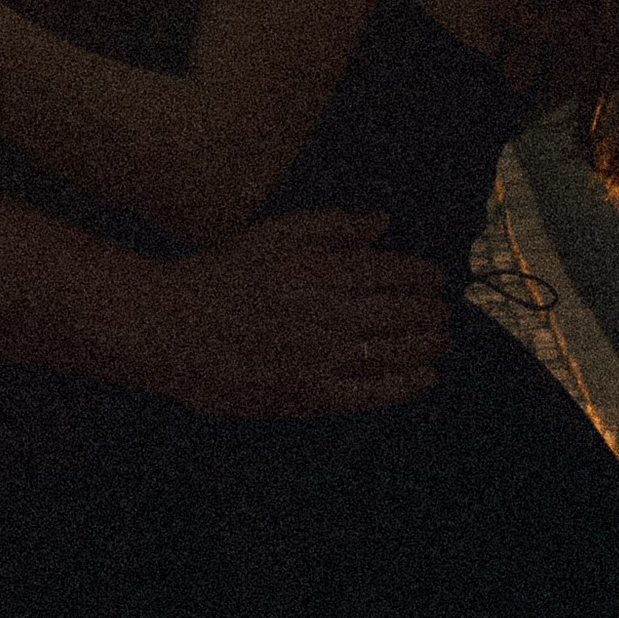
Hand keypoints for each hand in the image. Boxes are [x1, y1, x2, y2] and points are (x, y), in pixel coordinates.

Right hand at [144, 212, 449, 419]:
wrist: (175, 326)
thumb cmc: (223, 275)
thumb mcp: (275, 234)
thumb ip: (332, 226)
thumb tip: (382, 223)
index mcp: (324, 270)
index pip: (394, 273)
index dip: (423, 277)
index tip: (438, 280)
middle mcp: (331, 314)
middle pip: (402, 312)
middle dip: (431, 312)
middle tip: (443, 312)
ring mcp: (323, 357)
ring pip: (394, 351)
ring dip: (427, 344)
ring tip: (443, 341)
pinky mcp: (310, 394)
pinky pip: (371, 393)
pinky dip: (403, 385)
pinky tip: (424, 378)